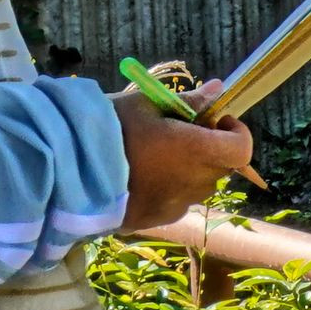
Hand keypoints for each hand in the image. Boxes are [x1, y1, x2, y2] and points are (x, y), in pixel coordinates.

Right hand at [113, 80, 257, 232]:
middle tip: (181, 134)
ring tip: (156, 156)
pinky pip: (176, 203)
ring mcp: (176, 206)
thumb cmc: (110, 128)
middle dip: (210, 150)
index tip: (214, 121)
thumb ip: (189, 100)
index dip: (236, 133)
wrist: (68, 169)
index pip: (242, 149)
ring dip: (190, 171)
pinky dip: (170, 190)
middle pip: (221, 167)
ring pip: (198, 186)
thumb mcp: (147, 104)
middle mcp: (194, 183)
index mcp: (197, 151)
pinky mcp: (156, 221)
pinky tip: (141, 178)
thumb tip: (218, 88)